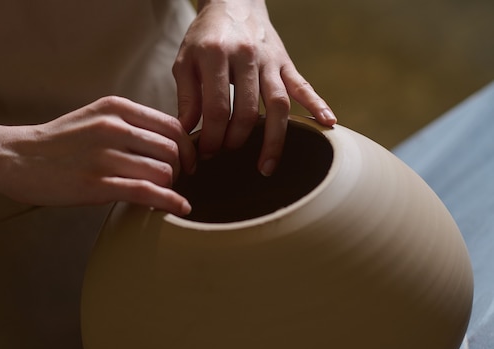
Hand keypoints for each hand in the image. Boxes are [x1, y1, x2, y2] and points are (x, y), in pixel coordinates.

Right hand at [0, 96, 195, 215]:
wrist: (15, 158)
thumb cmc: (58, 142)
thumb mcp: (94, 117)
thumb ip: (128, 124)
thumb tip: (168, 141)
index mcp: (116, 108)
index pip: (173, 125)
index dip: (188, 147)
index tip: (187, 162)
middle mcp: (113, 127)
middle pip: (174, 149)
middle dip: (183, 168)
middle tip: (177, 180)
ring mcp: (105, 156)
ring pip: (164, 171)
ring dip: (171, 186)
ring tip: (165, 193)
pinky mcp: (97, 184)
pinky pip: (147, 192)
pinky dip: (170, 201)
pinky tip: (180, 208)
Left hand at [173, 0, 335, 175]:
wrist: (233, 2)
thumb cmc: (205, 36)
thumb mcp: (185, 61)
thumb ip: (187, 97)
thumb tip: (186, 133)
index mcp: (216, 55)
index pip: (218, 108)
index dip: (211, 136)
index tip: (206, 152)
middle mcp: (247, 57)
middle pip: (248, 111)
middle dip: (236, 141)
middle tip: (226, 155)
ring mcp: (270, 60)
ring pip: (277, 105)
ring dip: (273, 139)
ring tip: (267, 167)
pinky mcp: (286, 62)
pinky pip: (303, 86)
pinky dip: (318, 105)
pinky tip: (329, 123)